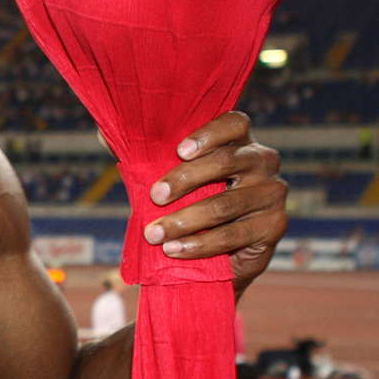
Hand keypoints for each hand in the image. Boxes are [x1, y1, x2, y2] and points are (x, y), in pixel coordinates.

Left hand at [141, 110, 286, 286]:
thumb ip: (143, 153)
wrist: (216, 256)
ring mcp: (273, 194)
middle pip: (226, 162)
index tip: (178, 150)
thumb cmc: (188, 203)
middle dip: (184, 180)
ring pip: (225, 204)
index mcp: (240, 140)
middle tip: (154, 197)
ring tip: (154, 234)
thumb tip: (103, 131)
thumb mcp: (167, 176)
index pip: (234, 123)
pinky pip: (233, 235)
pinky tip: (175, 249)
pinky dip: (200, 244)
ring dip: (185, 220)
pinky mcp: (275, 227)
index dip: (208, 133)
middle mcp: (264, 161)